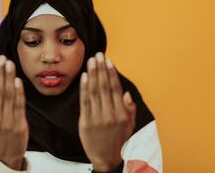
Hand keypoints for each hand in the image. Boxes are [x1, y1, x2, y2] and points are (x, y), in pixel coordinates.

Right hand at [0, 55, 28, 169]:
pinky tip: (18, 81)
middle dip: (0, 74)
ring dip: (9, 79)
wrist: (8, 155)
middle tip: (3, 59)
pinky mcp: (20, 124)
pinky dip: (19, 93)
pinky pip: (19, 106)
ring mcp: (7, 122)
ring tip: (10, 64)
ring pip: (8, 96)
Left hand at [79, 52, 136, 171]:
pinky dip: (84, 88)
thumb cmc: (119, 140)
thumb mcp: (130, 126)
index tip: (109, 61)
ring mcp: (97, 118)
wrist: (106, 158)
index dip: (111, 73)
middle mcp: (110, 114)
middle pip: (104, 87)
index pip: (116, 89)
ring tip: (91, 61)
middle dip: (101, 69)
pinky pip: (85, 101)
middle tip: (98, 55)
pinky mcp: (85, 122)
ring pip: (94, 91)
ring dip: (92, 74)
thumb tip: (127, 94)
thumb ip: (129, 109)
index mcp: (122, 114)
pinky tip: (84, 77)